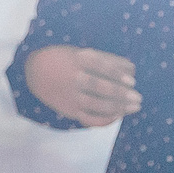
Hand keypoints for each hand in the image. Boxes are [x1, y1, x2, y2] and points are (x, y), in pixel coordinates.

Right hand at [23, 44, 140, 126]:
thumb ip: (105, 59)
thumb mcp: (81, 52)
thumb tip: (131, 70)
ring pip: (95, 104)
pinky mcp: (69, 110)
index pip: (100, 67)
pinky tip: (117, 116)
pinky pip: (88, 119)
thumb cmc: (67, 60)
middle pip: (99, 87)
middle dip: (121, 94)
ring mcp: (70, 95)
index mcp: (77, 59)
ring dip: (118, 108)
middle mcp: (72, 78)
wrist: (35, 72)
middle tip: (138, 98)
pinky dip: (104, 120)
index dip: (117, 75)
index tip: (132, 81)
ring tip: (134, 108)